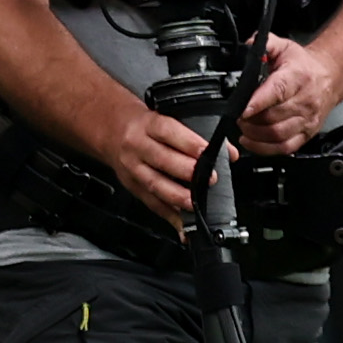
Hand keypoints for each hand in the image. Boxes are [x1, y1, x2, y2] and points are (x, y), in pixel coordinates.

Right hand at [99, 100, 215, 226]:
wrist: (113, 132)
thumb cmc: (147, 126)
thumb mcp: (168, 119)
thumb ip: (198, 134)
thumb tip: (229, 153)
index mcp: (149, 125)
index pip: (168, 131)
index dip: (188, 142)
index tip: (207, 151)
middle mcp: (138, 146)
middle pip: (161, 159)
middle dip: (187, 171)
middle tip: (210, 179)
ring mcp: (133, 168)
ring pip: (154, 183)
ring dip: (177, 196)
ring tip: (196, 204)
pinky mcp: (132, 186)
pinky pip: (150, 202)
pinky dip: (168, 215)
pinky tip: (182, 223)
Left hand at [239, 35, 342, 155]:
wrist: (330, 78)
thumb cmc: (304, 66)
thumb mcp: (284, 47)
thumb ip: (265, 44)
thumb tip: (246, 46)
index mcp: (298, 77)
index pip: (278, 92)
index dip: (258, 102)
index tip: (242, 109)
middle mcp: (305, 101)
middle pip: (273, 117)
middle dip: (249, 120)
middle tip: (236, 116)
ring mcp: (307, 120)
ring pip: (277, 134)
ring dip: (255, 134)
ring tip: (244, 126)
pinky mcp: (307, 134)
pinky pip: (285, 148)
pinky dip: (265, 149)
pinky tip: (252, 141)